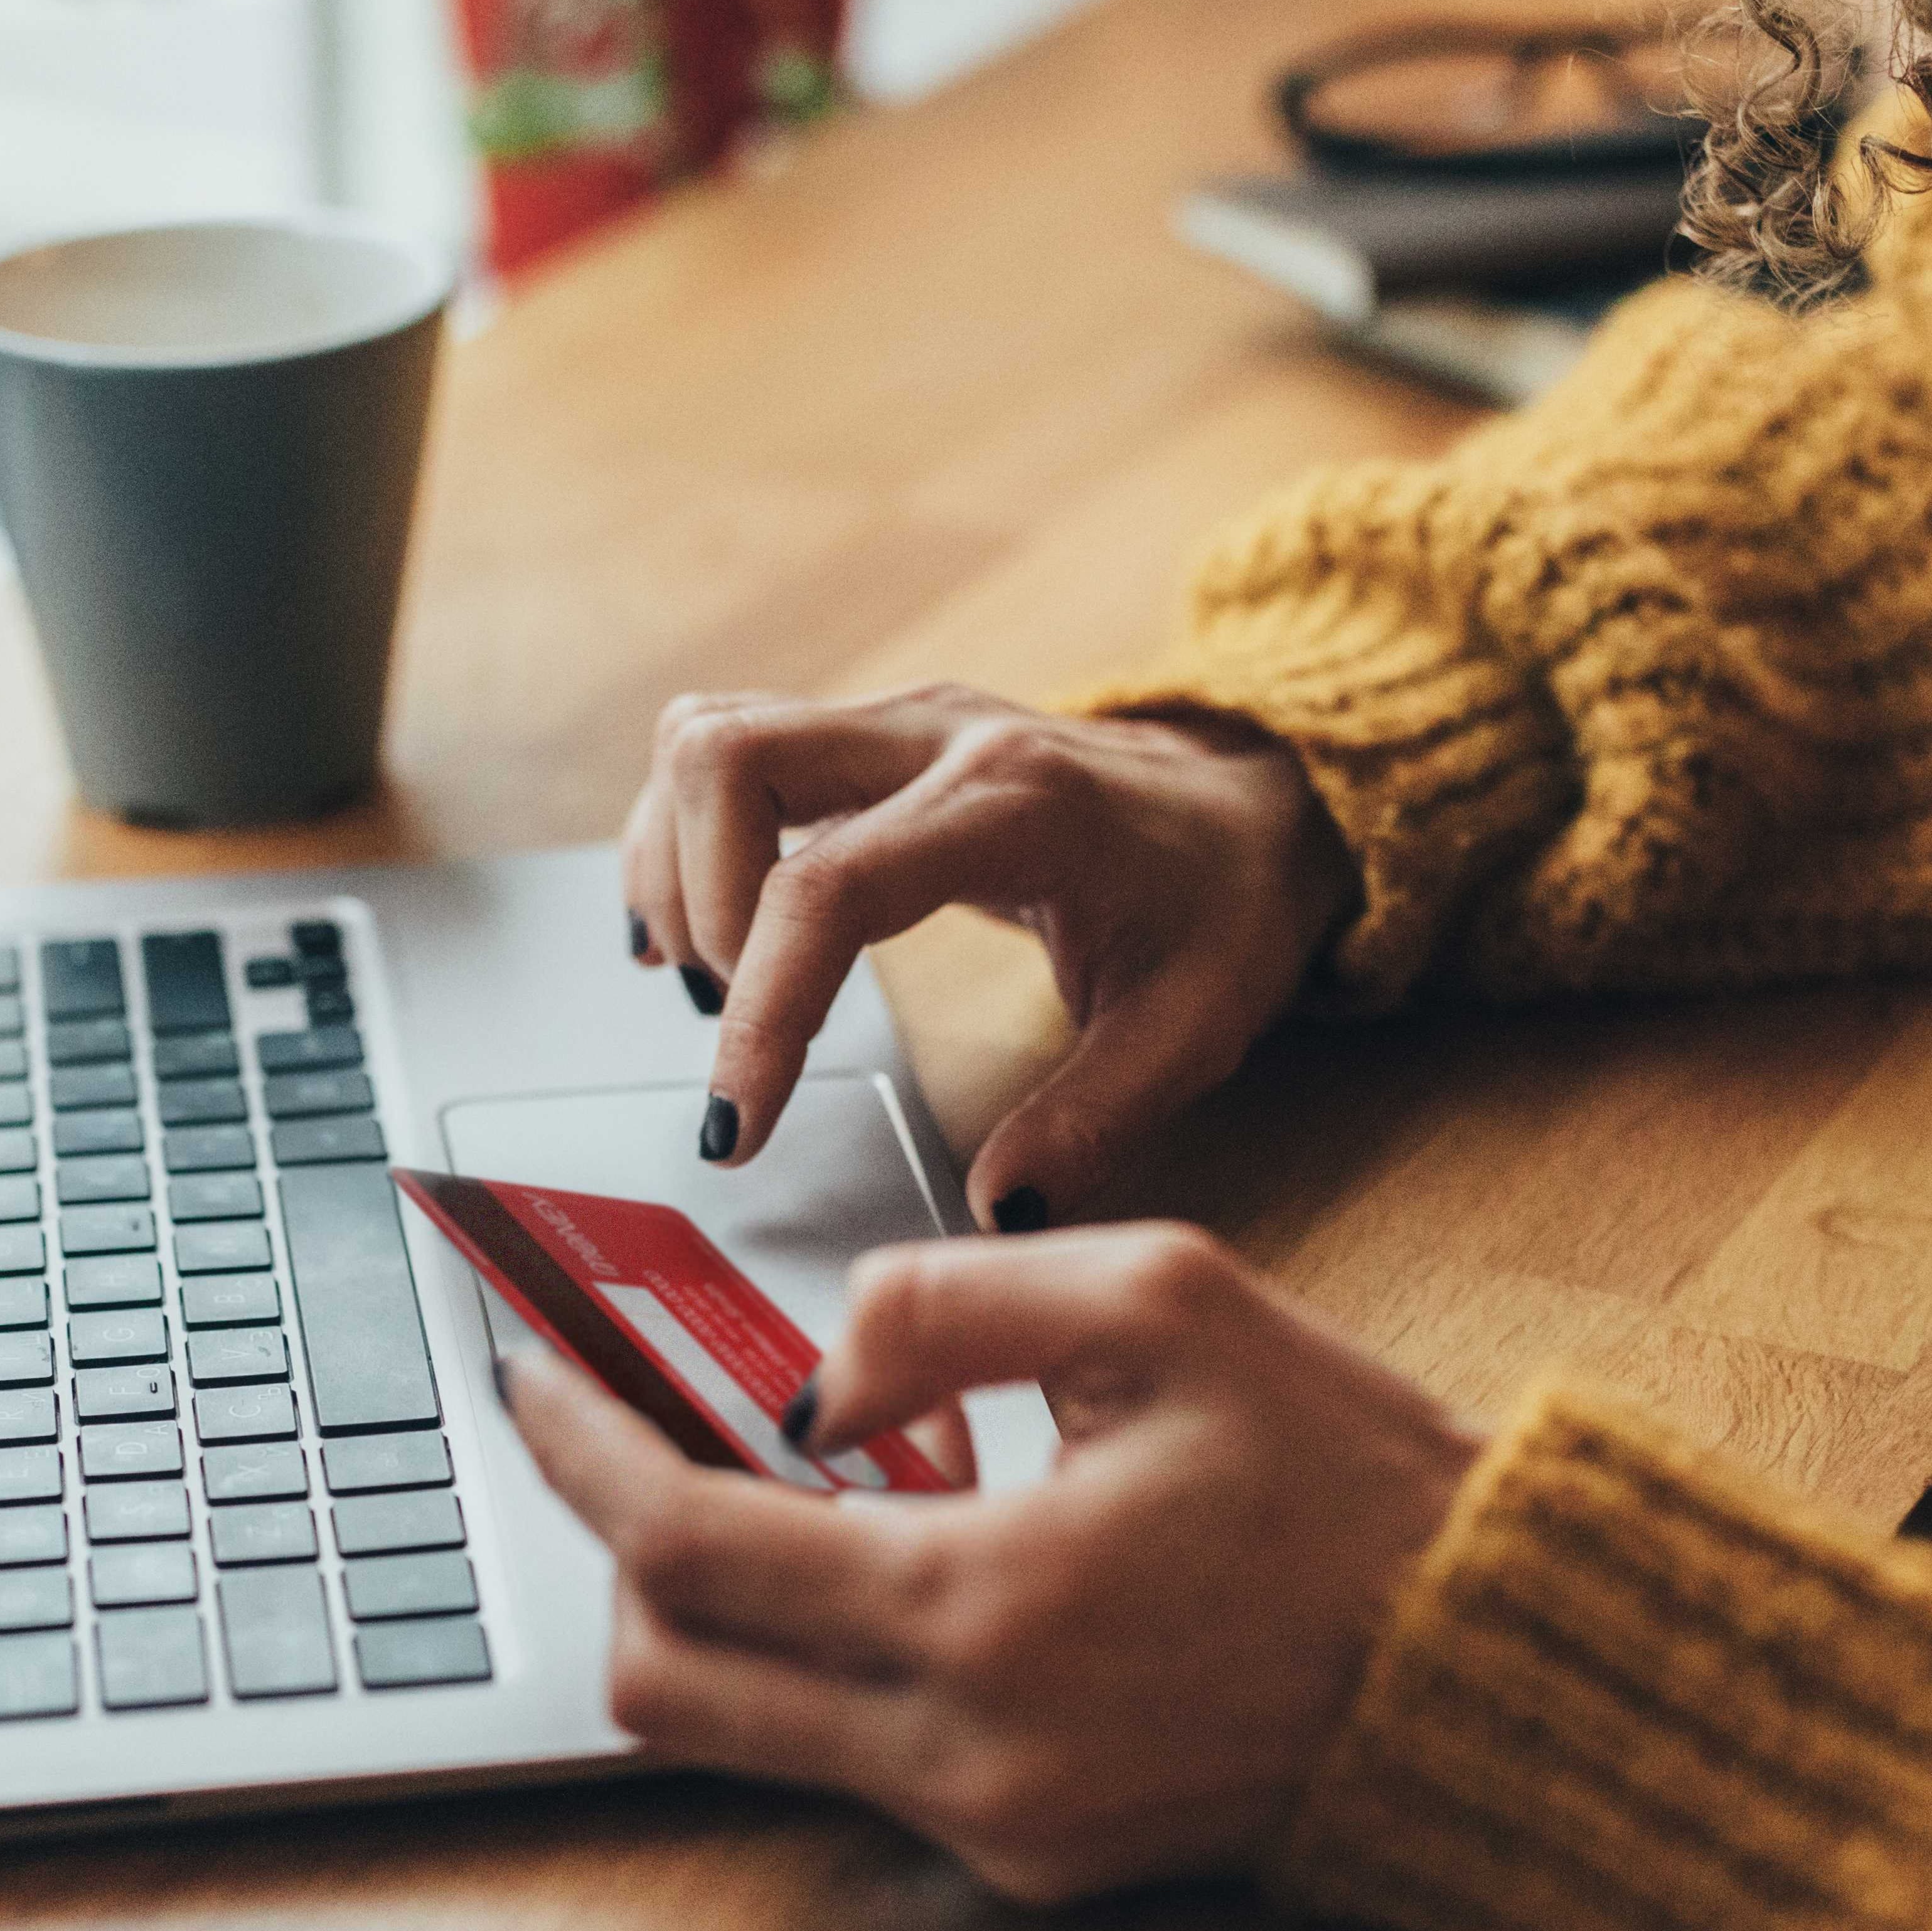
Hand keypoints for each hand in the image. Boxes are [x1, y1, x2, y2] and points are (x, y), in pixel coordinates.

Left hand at [499, 1222, 1481, 1902]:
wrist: (1494, 1667)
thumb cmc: (1350, 1478)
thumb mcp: (1165, 1301)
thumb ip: (948, 1300)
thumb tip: (814, 1375)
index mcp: (984, 1605)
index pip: (685, 1547)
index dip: (579, 1455)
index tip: (529, 1379)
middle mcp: (966, 1749)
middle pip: (666, 1684)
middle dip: (612, 1556)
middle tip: (622, 1442)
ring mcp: (996, 1827)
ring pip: (745, 1738)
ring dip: (711, 1617)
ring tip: (748, 1491)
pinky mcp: (1035, 1863)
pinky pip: (856, 1768)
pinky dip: (823, 1668)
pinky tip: (879, 1568)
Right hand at [620, 684, 1352, 1226]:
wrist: (1256, 802)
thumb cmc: (1223, 905)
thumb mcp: (1195, 1028)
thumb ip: (1094, 1122)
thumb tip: (996, 1209)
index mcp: (1017, 804)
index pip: (828, 887)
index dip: (763, 1012)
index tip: (738, 1124)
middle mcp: (937, 734)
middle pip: (730, 758)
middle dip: (696, 907)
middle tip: (733, 1021)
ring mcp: (894, 721)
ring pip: (708, 736)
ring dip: (675, 864)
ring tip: (714, 981)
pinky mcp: (866, 735)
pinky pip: (725, 748)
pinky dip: (684, 837)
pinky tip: (702, 932)